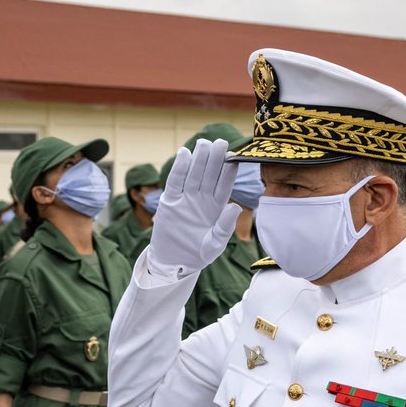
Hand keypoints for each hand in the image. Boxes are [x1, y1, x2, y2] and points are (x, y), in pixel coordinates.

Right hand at [148, 138, 240, 275]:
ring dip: (198, 159)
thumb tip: (235, 207)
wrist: (175, 263)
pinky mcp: (170, 202)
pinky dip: (179, 168)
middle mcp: (202, 199)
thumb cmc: (198, 254)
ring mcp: (186, 199)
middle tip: (220, 142)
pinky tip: (184, 153)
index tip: (234, 157)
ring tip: (203, 143)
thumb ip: (224, 227)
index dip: (228, 171)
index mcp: (216, 207)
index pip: (224, 185)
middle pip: (209, 175)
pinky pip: (175, 182)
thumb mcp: (215, 245)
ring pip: (193, 175)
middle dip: (214, 159)